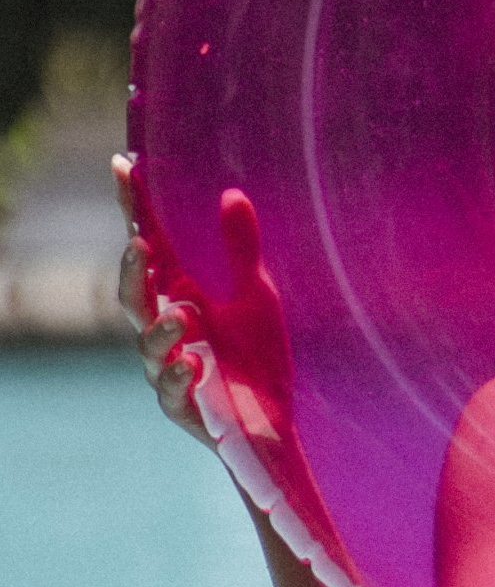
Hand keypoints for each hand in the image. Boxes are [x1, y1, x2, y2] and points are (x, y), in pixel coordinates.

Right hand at [113, 155, 356, 578]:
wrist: (276, 422)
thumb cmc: (258, 355)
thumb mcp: (256, 296)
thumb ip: (242, 250)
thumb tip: (231, 195)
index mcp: (179, 294)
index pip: (150, 245)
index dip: (135, 208)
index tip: (125, 164)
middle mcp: (166, 329)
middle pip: (134, 296)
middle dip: (133, 273)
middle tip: (140, 246)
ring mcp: (170, 369)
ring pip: (148, 346)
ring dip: (161, 329)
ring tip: (184, 316)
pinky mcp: (185, 408)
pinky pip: (172, 393)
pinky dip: (180, 377)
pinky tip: (194, 363)